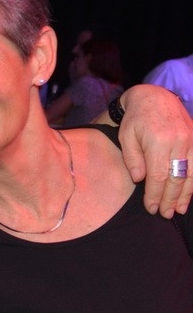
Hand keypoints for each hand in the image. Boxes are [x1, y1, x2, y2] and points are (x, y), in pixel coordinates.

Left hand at [117, 85, 192, 215]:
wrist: (155, 98)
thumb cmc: (136, 119)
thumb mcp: (126, 137)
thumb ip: (133, 159)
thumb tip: (139, 180)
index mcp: (158, 142)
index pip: (158, 176)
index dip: (156, 195)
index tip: (151, 208)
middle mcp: (179, 142)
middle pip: (177, 178)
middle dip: (171, 199)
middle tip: (165, 214)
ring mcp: (192, 140)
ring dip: (187, 194)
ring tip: (179, 210)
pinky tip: (190, 194)